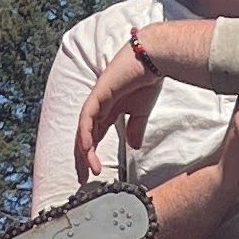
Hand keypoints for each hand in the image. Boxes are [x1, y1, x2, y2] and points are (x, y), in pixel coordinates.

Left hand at [76, 27, 182, 170]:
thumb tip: (133, 147)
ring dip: (85, 150)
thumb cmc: (148, 81)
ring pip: (84, 129)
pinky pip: (87, 117)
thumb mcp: (141, 112)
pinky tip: (87, 148)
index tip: (95, 172)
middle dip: (84, 157)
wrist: (154, 60)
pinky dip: (85, 133)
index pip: (95, 135)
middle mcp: (99, 106)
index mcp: (109, 109)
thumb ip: (135, 129)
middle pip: (86, 135)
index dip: (93, 153)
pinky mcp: (98, 94)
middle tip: (85, 178)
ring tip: (89, 168)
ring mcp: (97, 99)